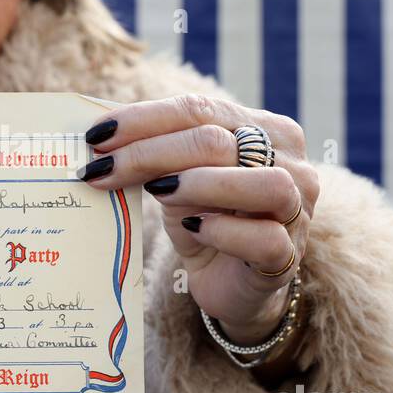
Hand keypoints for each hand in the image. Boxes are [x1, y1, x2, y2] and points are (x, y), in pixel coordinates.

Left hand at [78, 95, 318, 345]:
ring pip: (263, 183)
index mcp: (264, 128)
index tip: (95, 136)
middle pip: (219, 140)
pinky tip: (193, 229)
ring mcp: (297, 210)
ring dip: (199, 184)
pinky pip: (264, 238)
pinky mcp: (288, 255)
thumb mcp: (175, 181)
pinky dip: (224, 230)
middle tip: (101, 168)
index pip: (199, 108)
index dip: (143, 119)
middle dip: (149, 152)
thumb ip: (154, 155)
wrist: (228, 285)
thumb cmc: (203, 223)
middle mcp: (290, 162)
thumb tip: (100, 138)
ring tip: (155, 193)